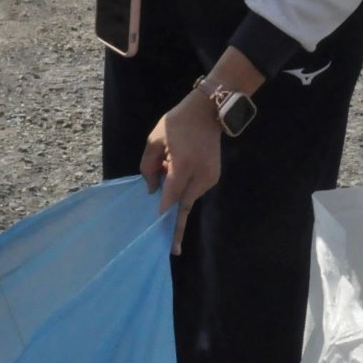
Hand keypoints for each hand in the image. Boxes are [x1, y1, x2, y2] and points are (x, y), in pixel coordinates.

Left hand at [140, 88, 223, 255]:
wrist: (207, 112)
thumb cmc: (176, 124)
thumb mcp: (155, 141)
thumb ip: (148, 167)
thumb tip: (152, 191)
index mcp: (183, 165)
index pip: (170, 195)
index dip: (163, 214)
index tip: (158, 231)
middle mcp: (200, 175)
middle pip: (184, 205)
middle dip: (177, 225)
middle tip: (173, 250)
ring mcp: (210, 177)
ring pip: (189, 197)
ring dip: (177, 195)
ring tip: (168, 167)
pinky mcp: (214, 177)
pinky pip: (195, 190)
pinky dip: (185, 188)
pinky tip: (179, 168)